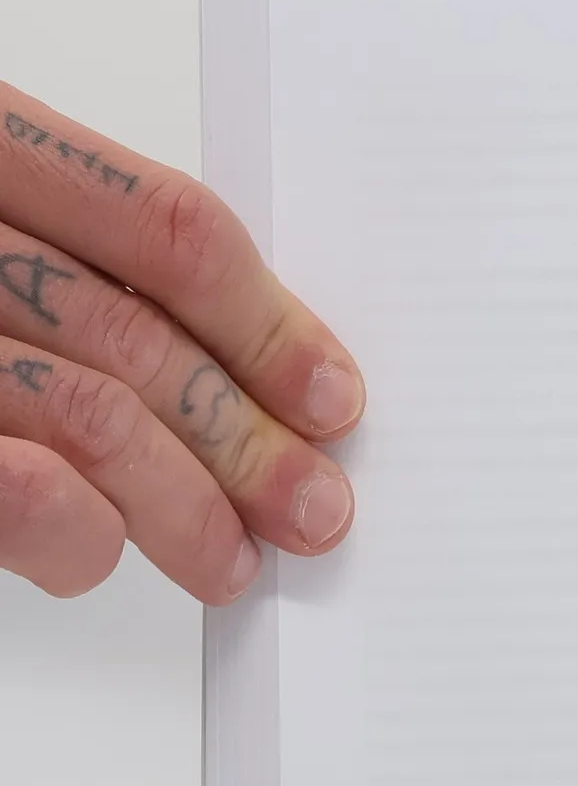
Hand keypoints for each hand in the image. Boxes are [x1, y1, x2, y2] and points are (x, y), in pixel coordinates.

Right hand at [0, 90, 361, 600]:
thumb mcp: (0, 226)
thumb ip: (84, 265)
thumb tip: (250, 371)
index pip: (165, 225)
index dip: (268, 322)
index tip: (335, 398)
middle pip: (140, 332)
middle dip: (247, 438)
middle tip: (315, 508)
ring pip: (93, 413)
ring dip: (188, 503)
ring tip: (232, 560)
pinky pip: (21, 487)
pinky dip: (77, 531)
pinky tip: (97, 554)